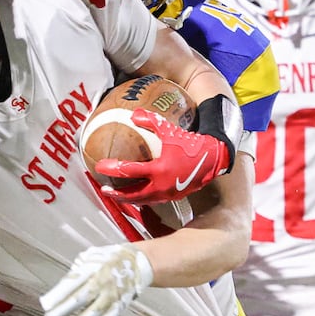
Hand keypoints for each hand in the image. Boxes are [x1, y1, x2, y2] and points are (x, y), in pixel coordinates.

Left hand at [40, 243, 153, 315]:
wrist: (139, 263)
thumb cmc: (110, 259)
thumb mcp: (90, 257)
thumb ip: (75, 272)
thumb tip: (60, 290)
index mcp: (94, 268)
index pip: (73, 282)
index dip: (58, 294)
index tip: (46, 304)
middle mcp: (103, 282)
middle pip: (80, 299)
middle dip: (63, 311)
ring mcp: (112, 295)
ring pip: (93, 314)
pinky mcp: (119, 306)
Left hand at [96, 108, 233, 204]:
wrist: (214, 158)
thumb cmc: (192, 144)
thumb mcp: (170, 130)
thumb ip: (151, 121)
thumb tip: (134, 115)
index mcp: (159, 170)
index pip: (129, 171)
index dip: (112, 169)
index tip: (100, 166)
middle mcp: (162, 186)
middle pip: (133, 194)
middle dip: (117, 194)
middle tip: (104, 190)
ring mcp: (169, 193)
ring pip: (144, 200)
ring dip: (129, 199)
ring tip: (119, 196)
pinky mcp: (174, 196)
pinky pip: (154, 200)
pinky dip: (143, 199)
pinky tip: (139, 194)